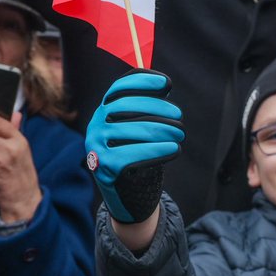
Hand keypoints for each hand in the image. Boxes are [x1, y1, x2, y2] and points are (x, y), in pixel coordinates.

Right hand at [85, 69, 183, 224]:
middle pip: (126, 106)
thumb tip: (165, 86)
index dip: (142, 81)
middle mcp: (95, 125)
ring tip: (180, 135)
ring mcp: (96, 145)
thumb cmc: (137, 155)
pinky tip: (174, 149)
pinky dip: (156, 151)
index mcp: (104, 111)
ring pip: (131, 131)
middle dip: (157, 108)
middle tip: (179, 117)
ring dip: (161, 131)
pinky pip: (131, 156)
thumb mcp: (140, 130)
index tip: (167, 83)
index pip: (119, 89)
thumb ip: (150, 109)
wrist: (126, 193)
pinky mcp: (103, 167)